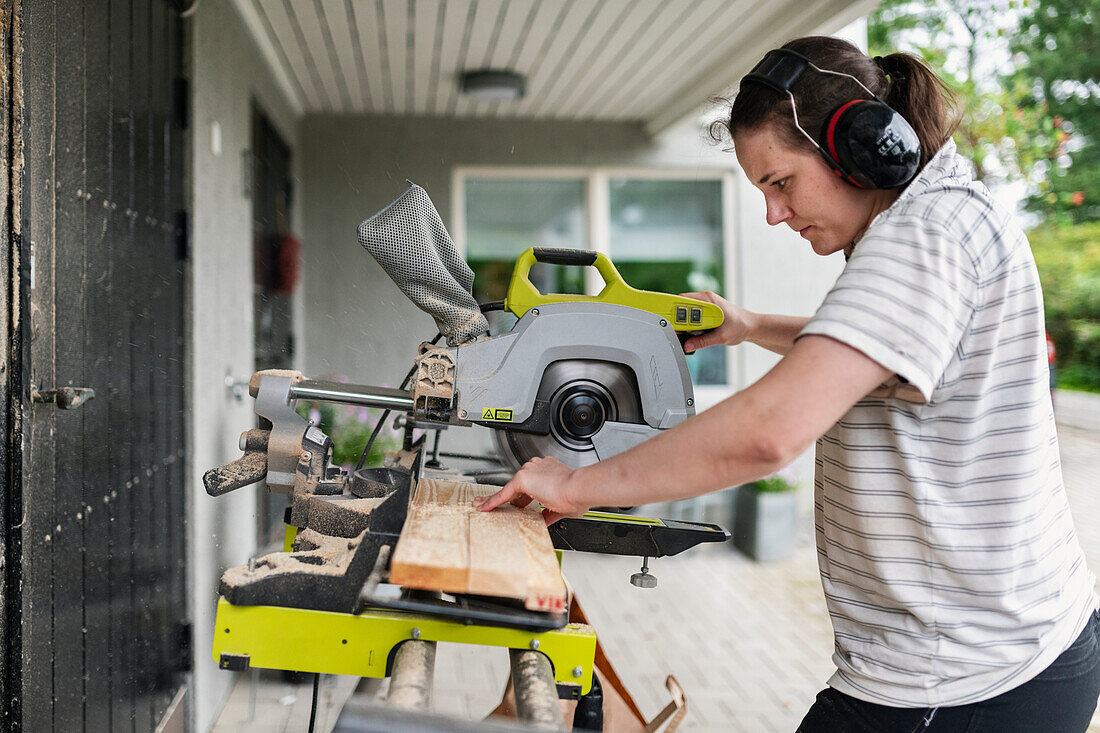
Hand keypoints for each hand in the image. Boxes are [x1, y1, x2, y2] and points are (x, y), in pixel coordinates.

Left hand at [473, 456, 588, 524]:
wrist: (579, 488)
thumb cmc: (577, 495)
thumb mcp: (562, 506)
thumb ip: (549, 513)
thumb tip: (544, 521)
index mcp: (551, 470)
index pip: (533, 482)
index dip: (524, 494)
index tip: (519, 500)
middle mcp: (539, 467)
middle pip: (519, 484)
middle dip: (509, 497)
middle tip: (497, 507)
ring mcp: (530, 471)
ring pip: (509, 488)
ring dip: (497, 498)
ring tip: (484, 506)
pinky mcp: (522, 479)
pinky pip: (503, 493)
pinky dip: (493, 501)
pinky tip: (484, 507)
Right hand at [679, 291, 755, 352]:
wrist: (751, 326)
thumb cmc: (740, 326)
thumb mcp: (721, 337)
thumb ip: (703, 342)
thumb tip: (687, 345)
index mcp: (708, 300)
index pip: (682, 300)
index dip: (672, 310)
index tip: (667, 321)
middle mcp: (705, 299)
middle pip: (681, 305)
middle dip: (676, 318)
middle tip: (677, 331)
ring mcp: (705, 304)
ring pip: (685, 311)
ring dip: (683, 322)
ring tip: (686, 333)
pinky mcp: (705, 311)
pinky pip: (691, 315)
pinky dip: (689, 324)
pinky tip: (693, 332)